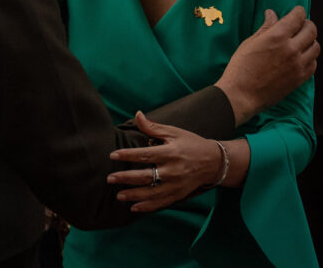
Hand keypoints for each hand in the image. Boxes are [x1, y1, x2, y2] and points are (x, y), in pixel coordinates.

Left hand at [107, 111, 222, 212]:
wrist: (213, 162)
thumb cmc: (191, 143)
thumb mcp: (174, 132)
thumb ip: (153, 127)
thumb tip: (137, 114)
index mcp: (170, 152)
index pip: (145, 155)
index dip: (128, 155)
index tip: (113, 155)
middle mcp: (173, 170)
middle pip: (145, 177)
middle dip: (126, 178)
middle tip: (110, 178)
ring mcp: (175, 185)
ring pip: (151, 193)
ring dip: (133, 195)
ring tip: (118, 195)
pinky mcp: (178, 195)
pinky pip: (160, 203)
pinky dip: (147, 207)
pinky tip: (134, 207)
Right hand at [215, 7, 317, 125]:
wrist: (241, 95)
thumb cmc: (241, 66)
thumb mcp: (250, 42)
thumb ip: (266, 27)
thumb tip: (272, 14)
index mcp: (277, 36)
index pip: (298, 17)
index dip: (298, 11)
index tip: (297, 11)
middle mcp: (291, 49)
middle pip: (311, 30)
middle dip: (307, 24)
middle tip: (300, 25)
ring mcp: (297, 65)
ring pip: (316, 47)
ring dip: (310, 41)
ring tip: (301, 42)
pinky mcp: (299, 79)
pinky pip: (313, 64)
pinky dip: (310, 58)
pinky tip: (300, 57)